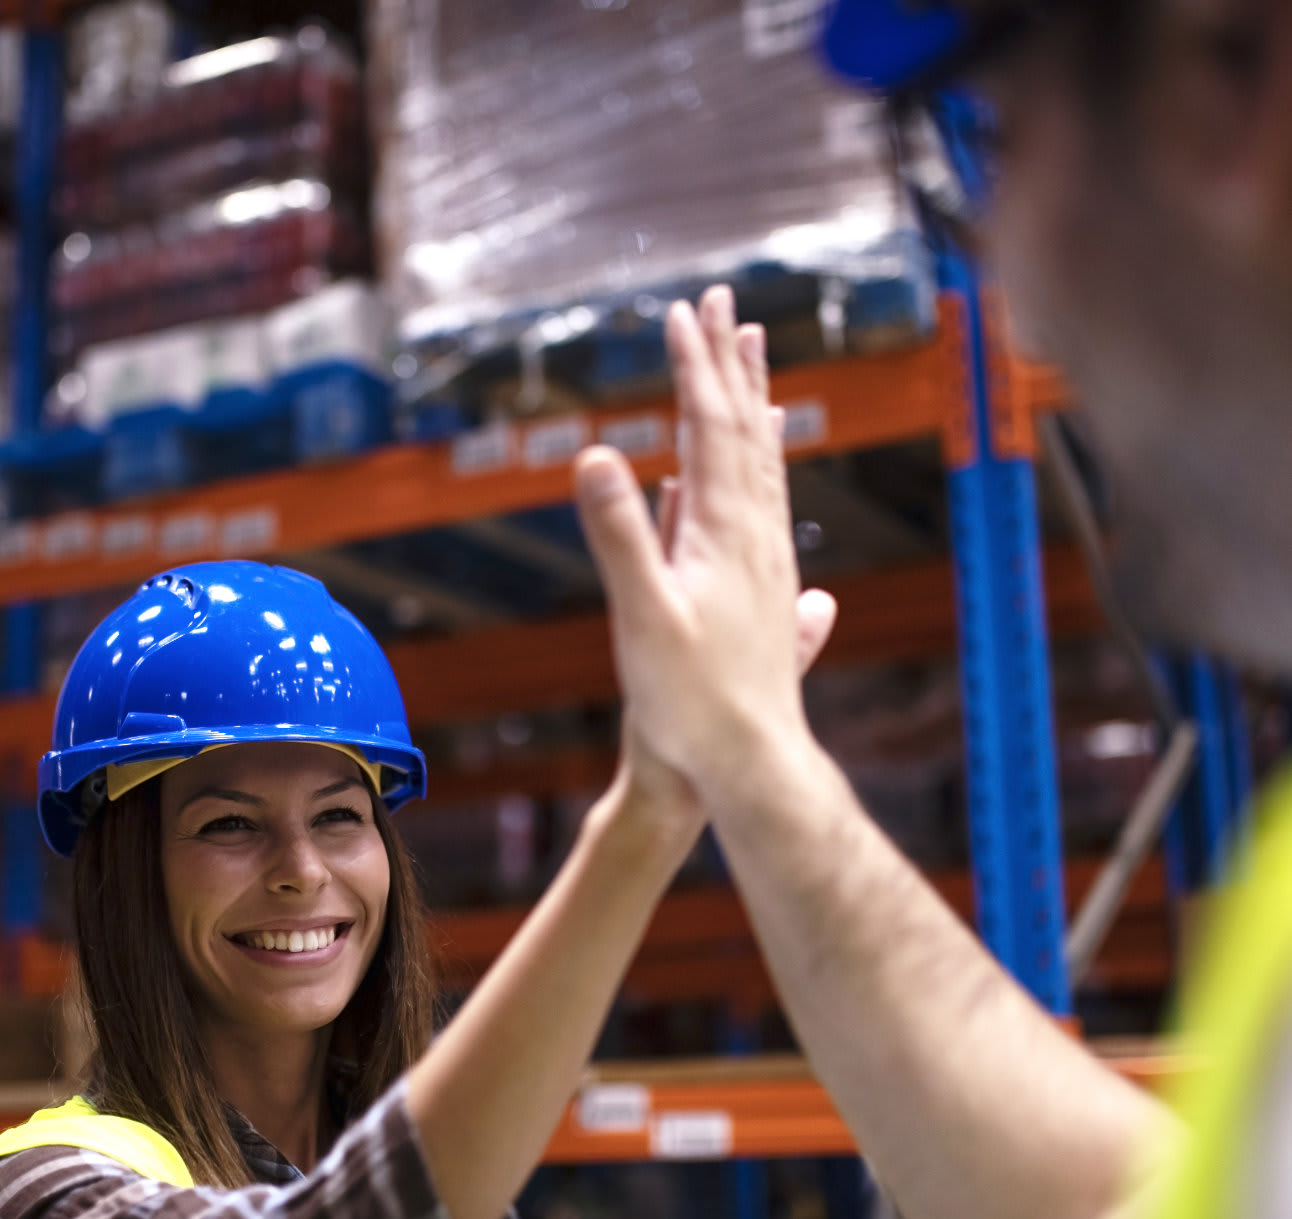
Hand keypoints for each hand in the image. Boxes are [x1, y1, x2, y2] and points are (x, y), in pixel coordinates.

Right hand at [575, 284, 827, 794]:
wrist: (751, 763)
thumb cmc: (691, 701)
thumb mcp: (643, 617)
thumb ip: (621, 535)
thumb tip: (598, 454)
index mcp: (724, 533)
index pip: (711, 429)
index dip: (696, 368)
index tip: (684, 312)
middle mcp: (757, 535)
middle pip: (746, 430)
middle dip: (729, 364)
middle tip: (724, 305)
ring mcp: (770, 560)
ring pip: (765, 463)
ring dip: (754, 404)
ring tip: (753, 362)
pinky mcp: (770, 588)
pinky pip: (769, 504)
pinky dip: (763, 464)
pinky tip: (759, 463)